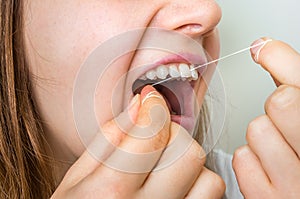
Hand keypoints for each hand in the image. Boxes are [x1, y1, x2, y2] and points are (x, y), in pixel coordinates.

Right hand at [51, 86, 224, 198]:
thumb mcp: (76, 178)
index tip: (150, 100)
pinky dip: (198, 183)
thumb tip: (140, 105)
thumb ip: (110, 137)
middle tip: (153, 137)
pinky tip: (175, 184)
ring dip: (188, 161)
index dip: (154, 106)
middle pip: (188, 151)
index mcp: (111, 192)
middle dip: (172, 133)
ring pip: (208, 177)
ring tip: (164, 165)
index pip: (152, 132)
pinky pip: (211, 197)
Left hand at [233, 38, 299, 197]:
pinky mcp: (265, 198)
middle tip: (287, 119)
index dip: (281, 59)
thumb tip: (264, 48)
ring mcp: (294, 185)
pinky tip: (268, 168)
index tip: (266, 50)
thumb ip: (292, 81)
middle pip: (280, 102)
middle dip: (279, 105)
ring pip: (258, 129)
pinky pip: (243, 158)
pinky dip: (251, 159)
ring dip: (264, 136)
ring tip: (281, 151)